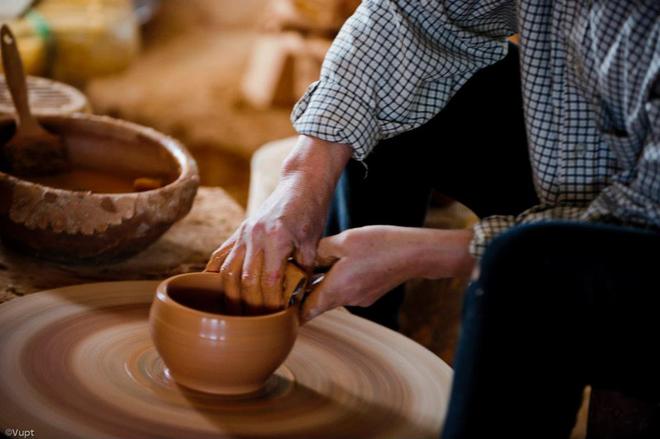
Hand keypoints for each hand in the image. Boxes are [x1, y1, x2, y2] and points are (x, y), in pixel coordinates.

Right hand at [205, 136, 351, 313]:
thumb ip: (303, 271)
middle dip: (249, 305)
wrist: (301, 183)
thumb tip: (295, 301)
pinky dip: (215, 274)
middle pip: (244, 280)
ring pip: (227, 271)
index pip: (269, 280)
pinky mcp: (238, 231)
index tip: (275, 318)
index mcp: (278, 238)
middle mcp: (256, 235)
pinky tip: (215, 291)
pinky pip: (220, 256)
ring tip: (236, 313)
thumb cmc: (311, 212)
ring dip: (230, 295)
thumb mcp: (314, 243)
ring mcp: (243, 233)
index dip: (270, 303)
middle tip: (255, 323)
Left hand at [302, 225, 474, 321]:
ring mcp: (360, 299)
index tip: (277, 302)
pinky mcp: (370, 294)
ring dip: (322, 284)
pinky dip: (339, 280)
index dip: (289, 311)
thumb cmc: (379, 244)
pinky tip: (344, 263)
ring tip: (317, 264)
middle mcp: (346, 300)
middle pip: (316, 304)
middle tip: (289, 278)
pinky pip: (346, 290)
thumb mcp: (343, 241)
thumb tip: (302, 261)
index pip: (304, 312)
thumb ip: (318, 252)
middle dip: (304, 293)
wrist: (415, 253)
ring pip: (331, 295)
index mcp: (335, 290)